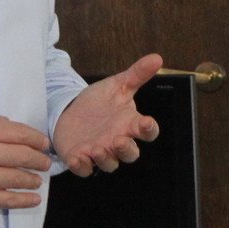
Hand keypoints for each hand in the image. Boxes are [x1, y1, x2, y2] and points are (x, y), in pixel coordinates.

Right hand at [0, 108, 52, 212]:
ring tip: (37, 181)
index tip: (43, 144)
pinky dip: (24, 200)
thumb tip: (6, 124)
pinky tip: (33, 200)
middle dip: (40, 160)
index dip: (37, 139)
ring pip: (19, 178)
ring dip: (33, 180)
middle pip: (25, 156)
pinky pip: (7, 200)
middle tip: (45, 163)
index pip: (21, 134)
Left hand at [53, 53, 163, 176]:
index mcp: (129, 124)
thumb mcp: (117, 85)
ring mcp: (99, 152)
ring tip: (98, 148)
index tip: (147, 123)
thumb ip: (137, 74)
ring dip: (105, 159)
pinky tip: (76, 159)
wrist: (71, 111)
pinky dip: (81, 167)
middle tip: (120, 141)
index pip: (147, 131)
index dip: (149, 130)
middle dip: (127, 150)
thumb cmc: (99, 102)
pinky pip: (83, 170)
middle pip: (130, 154)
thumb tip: (157, 57)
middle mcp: (117, 141)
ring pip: (109, 164)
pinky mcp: (80, 158)